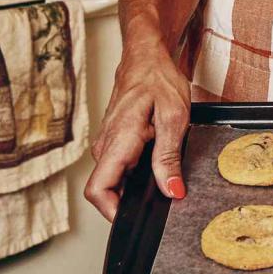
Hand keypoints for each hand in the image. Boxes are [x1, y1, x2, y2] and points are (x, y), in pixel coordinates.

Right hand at [85, 40, 190, 220]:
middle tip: (162, 198)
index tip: (138, 217)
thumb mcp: (174, 118)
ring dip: (135, 188)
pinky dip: (136, 174)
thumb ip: (169, 157)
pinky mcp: (114, 142)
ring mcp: (108, 144)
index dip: (113, 212)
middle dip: (132, 202)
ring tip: (164, 179)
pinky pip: (120, 168)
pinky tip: (158, 167)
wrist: (145, 56)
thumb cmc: (158, 79)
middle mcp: (106, 146)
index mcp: (118, 141)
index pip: (98, 190)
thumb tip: (172, 191)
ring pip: (115, 180)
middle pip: (107, 190)